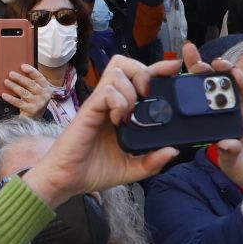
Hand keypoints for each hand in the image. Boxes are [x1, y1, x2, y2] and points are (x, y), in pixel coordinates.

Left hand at [1, 65, 54, 118]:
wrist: (35, 117)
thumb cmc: (34, 100)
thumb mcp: (36, 90)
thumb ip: (31, 82)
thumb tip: (17, 72)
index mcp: (46, 87)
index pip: (39, 77)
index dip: (31, 71)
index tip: (22, 66)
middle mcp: (44, 95)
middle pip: (31, 84)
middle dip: (20, 78)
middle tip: (11, 74)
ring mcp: (38, 103)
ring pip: (24, 93)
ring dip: (14, 86)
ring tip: (6, 82)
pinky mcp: (31, 110)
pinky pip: (18, 103)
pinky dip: (10, 98)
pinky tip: (4, 95)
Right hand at [21, 51, 194, 203]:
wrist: (68, 180)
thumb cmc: (94, 170)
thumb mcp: (132, 169)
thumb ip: (152, 162)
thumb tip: (172, 152)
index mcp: (120, 110)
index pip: (138, 77)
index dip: (157, 68)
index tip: (174, 69)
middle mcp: (109, 102)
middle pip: (124, 63)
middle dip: (143, 72)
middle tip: (148, 95)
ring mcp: (98, 104)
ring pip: (116, 72)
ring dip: (130, 90)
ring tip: (130, 114)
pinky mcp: (88, 110)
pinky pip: (106, 92)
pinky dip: (118, 102)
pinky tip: (118, 120)